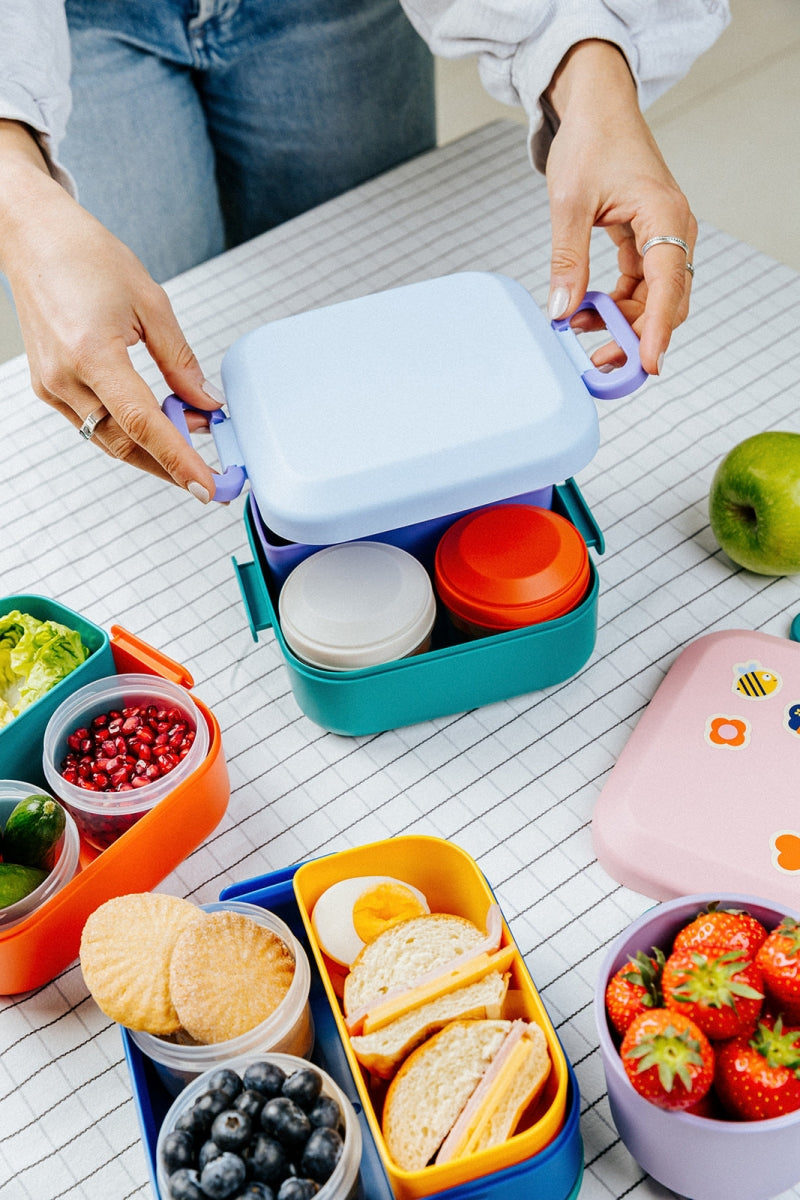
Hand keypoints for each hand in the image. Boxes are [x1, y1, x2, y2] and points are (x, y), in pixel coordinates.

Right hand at [0, 121, 222, 498]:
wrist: (33, 237)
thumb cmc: (87, 256)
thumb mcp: (151, 302)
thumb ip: (180, 360)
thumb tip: (206, 402)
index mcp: (92, 353)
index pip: (144, 423)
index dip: (179, 459)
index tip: (207, 486)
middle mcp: (65, 377)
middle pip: (126, 444)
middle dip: (170, 464)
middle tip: (210, 473)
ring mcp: (51, 386)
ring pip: (109, 440)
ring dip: (151, 449)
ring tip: (190, 439)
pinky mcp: (47, 387)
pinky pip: (93, 424)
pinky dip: (127, 430)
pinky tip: (156, 420)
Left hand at [543, 41, 695, 375]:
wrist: (597, 109)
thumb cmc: (590, 142)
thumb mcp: (569, 203)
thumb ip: (568, 260)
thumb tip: (562, 310)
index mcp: (665, 216)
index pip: (668, 285)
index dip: (656, 330)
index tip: (647, 364)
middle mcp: (674, 230)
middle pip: (667, 303)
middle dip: (636, 337)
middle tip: (599, 362)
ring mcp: (663, 239)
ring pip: (653, 300)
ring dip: (622, 322)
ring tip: (577, 327)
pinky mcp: (648, 243)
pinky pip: (640, 287)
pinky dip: (616, 304)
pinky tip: (586, 309)